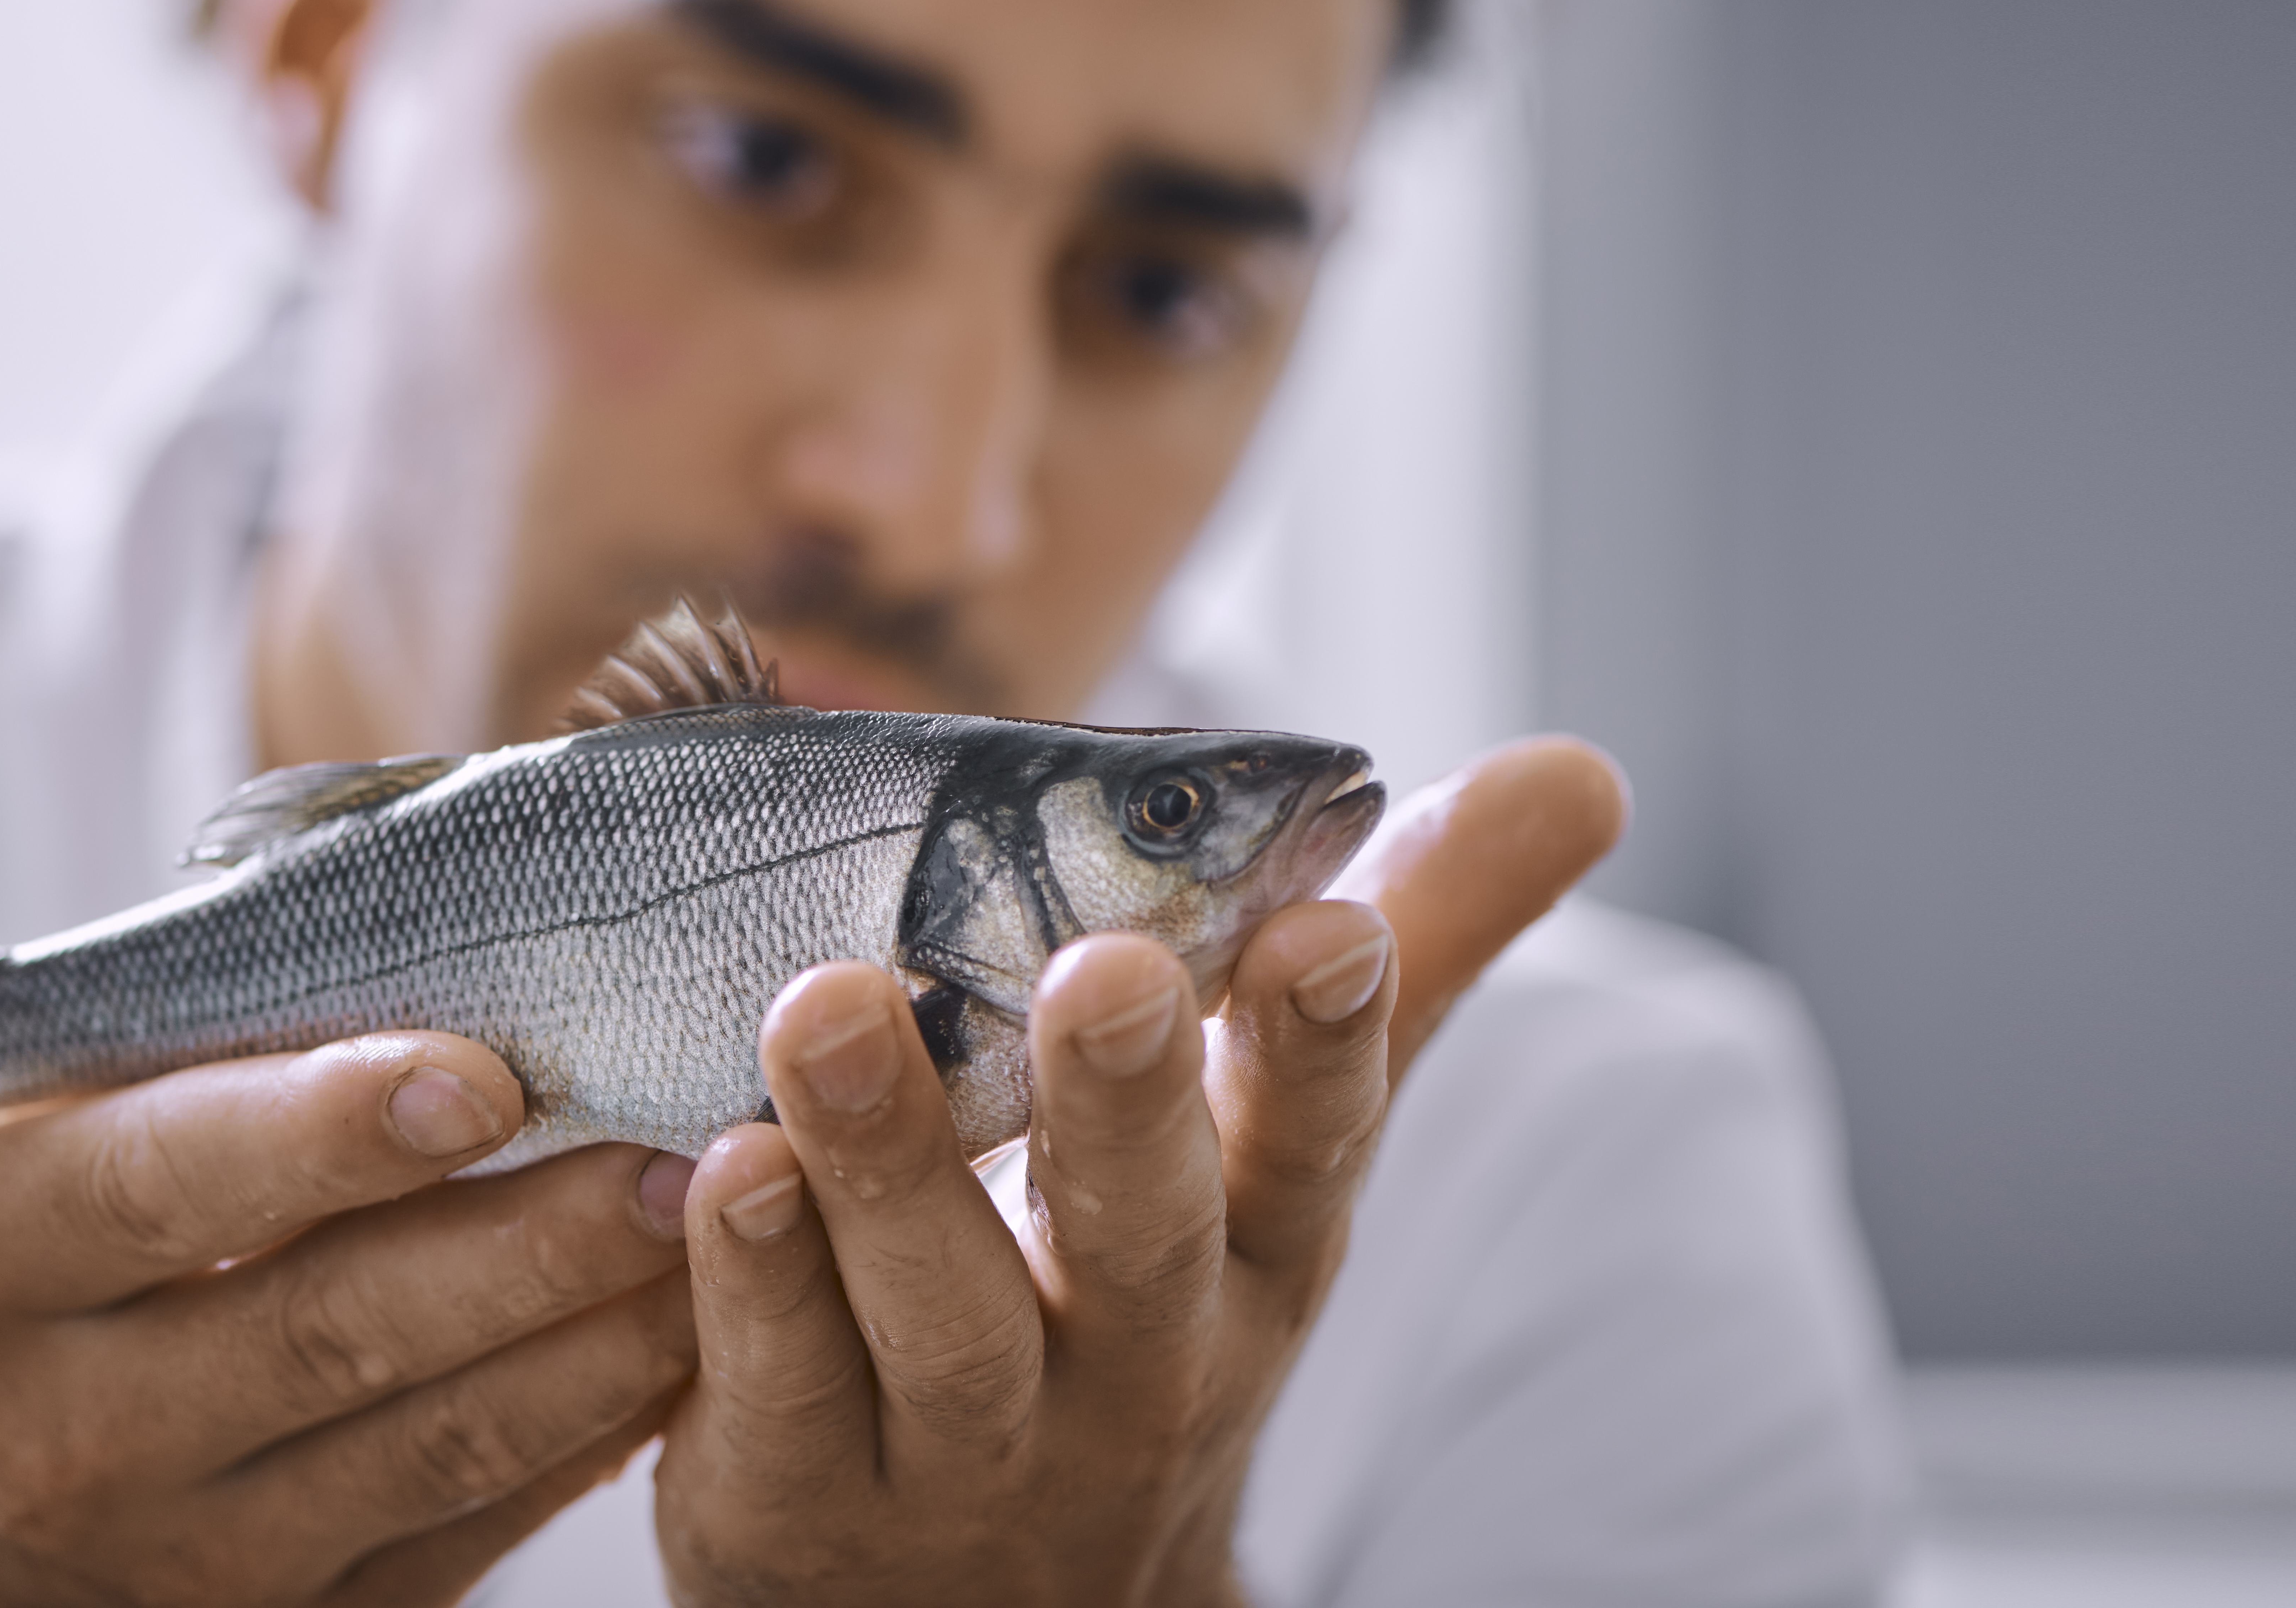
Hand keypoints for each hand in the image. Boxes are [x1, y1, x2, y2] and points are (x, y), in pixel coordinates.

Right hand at [0, 1036, 701, 1606]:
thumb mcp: (8, 1146)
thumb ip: (173, 1055)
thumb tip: (409, 925)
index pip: (163, 1183)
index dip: (323, 1130)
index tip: (483, 1073)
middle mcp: (62, 1422)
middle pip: (327, 1326)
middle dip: (525, 1241)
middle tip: (681, 1151)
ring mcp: (175, 1549)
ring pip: (427, 1443)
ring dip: (594, 1340)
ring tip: (721, 1232)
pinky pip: (462, 1533)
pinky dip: (581, 1439)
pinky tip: (679, 1349)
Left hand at [655, 736, 1625, 1606]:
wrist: (995, 1607)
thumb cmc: (1143, 1293)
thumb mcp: (1278, 1146)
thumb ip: (1411, 951)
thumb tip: (1581, 771)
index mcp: (1256, 1246)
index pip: (1313, 1138)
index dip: (1326, 1040)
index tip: (1325, 924)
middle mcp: (1138, 1356)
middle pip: (1142, 1234)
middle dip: (1125, 1103)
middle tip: (1100, 968)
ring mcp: (971, 1447)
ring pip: (940, 1313)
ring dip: (888, 1164)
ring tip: (826, 1011)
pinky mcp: (805, 1501)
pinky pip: (780, 1386)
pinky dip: (751, 1279)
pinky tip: (714, 1165)